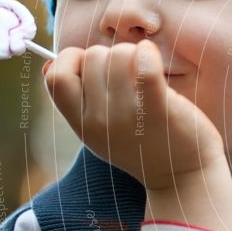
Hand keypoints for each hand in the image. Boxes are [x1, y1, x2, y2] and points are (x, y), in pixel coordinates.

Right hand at [43, 40, 231, 230]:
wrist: (184, 177)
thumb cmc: (144, 145)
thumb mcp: (101, 131)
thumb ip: (76, 101)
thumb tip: (47, 65)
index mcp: (82, 125)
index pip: (56, 76)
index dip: (71, 60)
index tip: (93, 67)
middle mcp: (99, 121)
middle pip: (92, 58)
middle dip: (111, 55)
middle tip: (130, 75)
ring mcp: (127, 116)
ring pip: (117, 54)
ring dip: (133, 54)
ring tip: (145, 72)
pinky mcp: (157, 108)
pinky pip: (144, 66)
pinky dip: (147, 53)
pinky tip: (152, 57)